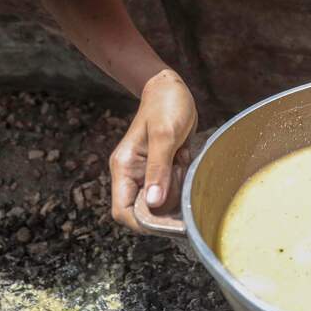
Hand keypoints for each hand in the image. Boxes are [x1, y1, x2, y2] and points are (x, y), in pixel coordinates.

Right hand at [109, 69, 197, 232]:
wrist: (171, 87)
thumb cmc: (166, 105)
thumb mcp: (165, 135)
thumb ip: (159, 169)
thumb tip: (153, 203)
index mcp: (124, 168)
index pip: (123, 211)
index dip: (142, 223)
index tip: (167, 223)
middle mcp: (133, 174)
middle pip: (144, 210)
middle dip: (165, 208)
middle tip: (183, 191)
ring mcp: (148, 172)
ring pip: (161, 201)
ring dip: (177, 193)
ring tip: (184, 166)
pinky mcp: (163, 169)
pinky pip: (173, 187)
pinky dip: (183, 182)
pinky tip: (187, 161)